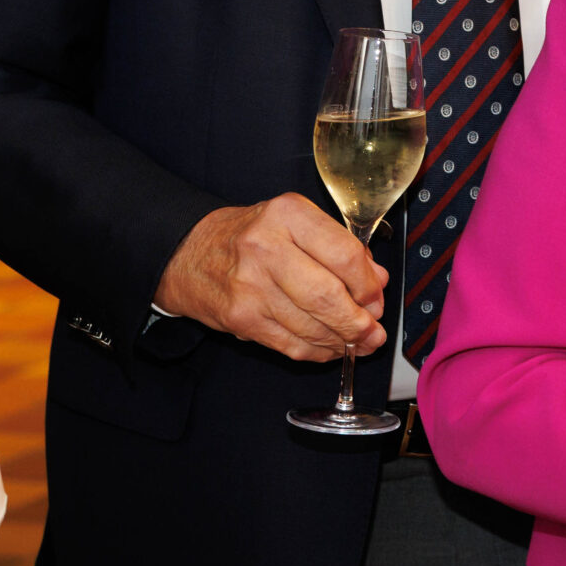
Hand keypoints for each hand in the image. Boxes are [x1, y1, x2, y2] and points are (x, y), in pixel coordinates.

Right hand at [152, 194, 386, 361]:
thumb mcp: (295, 222)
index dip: (368, 284)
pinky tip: (330, 348)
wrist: (188, 253)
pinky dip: (316, 351)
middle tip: (373, 331)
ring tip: (358, 343)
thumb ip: (339, 247)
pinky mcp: (240, 318)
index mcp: (288, 215)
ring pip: (310, 325)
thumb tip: (377, 281)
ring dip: (342, 341)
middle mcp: (266, 247)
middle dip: (358, 321)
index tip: (377, 297)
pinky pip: (289, 344)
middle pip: (328, 296)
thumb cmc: (251, 235)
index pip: (344, 254)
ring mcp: (250, 286)